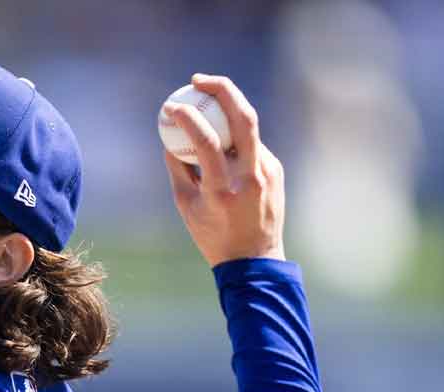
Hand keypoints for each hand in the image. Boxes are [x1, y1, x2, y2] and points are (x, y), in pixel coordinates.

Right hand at [161, 74, 285, 265]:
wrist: (254, 259)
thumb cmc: (212, 235)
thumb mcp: (185, 205)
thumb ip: (177, 168)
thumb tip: (169, 136)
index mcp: (223, 190)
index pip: (207, 141)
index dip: (188, 117)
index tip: (171, 107)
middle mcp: (251, 177)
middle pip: (244, 117)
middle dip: (222, 88)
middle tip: (198, 80)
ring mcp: (268, 172)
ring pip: (248, 128)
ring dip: (225, 113)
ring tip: (205, 104)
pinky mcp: (275, 170)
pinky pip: (251, 144)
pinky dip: (233, 138)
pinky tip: (221, 142)